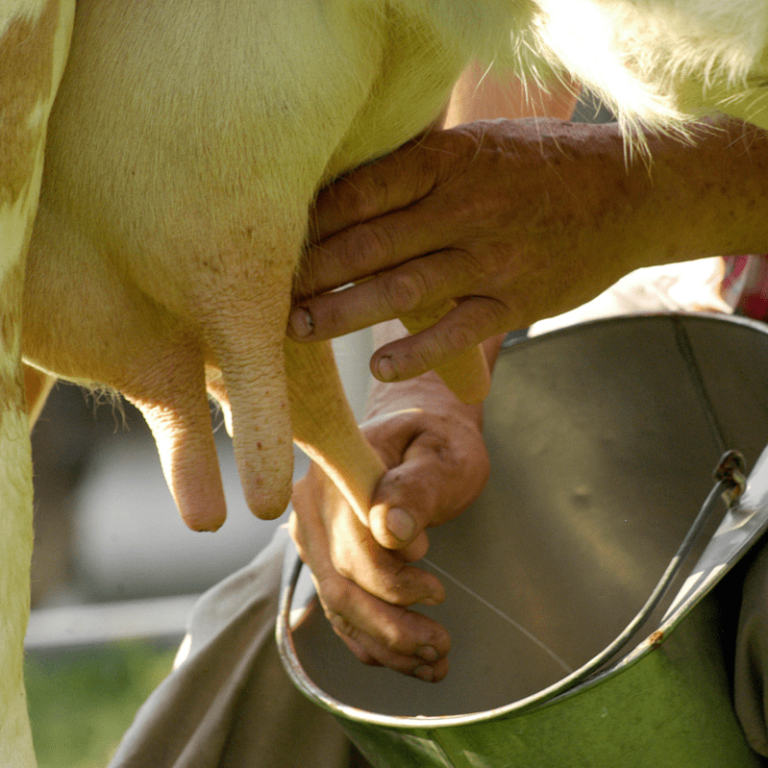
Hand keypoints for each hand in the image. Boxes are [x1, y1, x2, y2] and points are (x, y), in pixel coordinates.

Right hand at [289, 402, 488, 681]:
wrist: (419, 438)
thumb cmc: (437, 442)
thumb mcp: (441, 455)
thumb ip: (417, 488)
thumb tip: (394, 533)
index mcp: (338, 471)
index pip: (353, 543)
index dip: (392, 579)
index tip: (438, 592)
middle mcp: (312, 505)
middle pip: (340, 584)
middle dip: (392, 627)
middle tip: (442, 645)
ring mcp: (313, 534)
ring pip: (338, 605)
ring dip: (385, 643)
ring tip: (436, 661)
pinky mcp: (324, 558)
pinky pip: (340, 609)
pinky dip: (373, 641)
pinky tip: (410, 660)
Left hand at [290, 117, 767, 383]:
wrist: (629, 189)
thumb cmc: (537, 169)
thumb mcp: (475, 150)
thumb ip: (415, 171)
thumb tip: (341, 194)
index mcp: (446, 160)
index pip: (360, 189)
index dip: (309, 221)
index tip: (269, 244)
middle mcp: (464, 205)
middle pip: (371, 240)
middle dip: (312, 271)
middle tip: (263, 297)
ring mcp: (492, 254)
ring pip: (406, 285)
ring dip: (347, 310)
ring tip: (300, 330)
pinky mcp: (517, 299)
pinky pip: (460, 328)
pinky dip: (418, 349)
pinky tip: (380, 367)